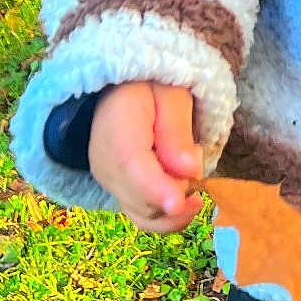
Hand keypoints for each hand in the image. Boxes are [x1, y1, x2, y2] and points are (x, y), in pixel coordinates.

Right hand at [89, 81, 205, 233]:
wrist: (124, 88)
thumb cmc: (153, 85)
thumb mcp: (173, 94)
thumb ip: (178, 130)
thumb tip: (190, 172)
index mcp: (116, 128)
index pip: (131, 166)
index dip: (157, 189)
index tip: (181, 203)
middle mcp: (105, 163)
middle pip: (141, 199)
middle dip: (178, 190)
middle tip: (195, 152)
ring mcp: (108, 182)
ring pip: (144, 214)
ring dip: (176, 203)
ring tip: (192, 166)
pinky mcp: (117, 191)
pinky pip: (142, 215)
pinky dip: (167, 213)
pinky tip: (187, 199)